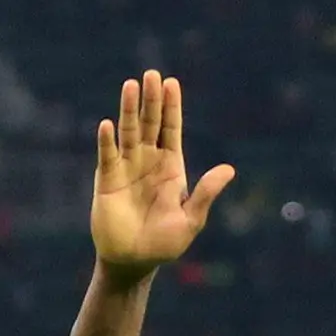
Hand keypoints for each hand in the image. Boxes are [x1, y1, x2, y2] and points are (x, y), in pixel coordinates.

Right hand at [91, 70, 235, 273]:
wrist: (134, 262)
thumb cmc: (165, 244)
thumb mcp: (191, 220)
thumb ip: (206, 193)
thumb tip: (229, 169)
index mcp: (171, 166)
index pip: (171, 129)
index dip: (172, 106)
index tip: (171, 83)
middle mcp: (148, 161)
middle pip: (149, 123)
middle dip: (151, 100)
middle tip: (152, 74)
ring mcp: (126, 168)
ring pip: (128, 132)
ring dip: (128, 109)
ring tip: (130, 85)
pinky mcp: (106, 180)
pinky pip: (107, 156)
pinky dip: (107, 141)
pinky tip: (108, 125)